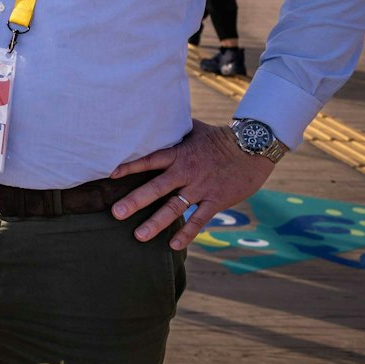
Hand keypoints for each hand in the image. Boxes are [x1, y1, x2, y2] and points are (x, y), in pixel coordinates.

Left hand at [110, 120, 275, 249]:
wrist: (254, 148)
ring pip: (175, 207)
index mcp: (178, 154)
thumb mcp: (194, 129)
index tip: (110, 175)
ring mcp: (201, 188)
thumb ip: (173, 130)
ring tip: (138, 236)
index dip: (130, 166)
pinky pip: (199, 220)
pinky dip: (187, 233)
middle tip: (116, 213)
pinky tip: (173, 245)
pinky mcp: (216, 200)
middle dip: (136, 201)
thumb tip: (152, 118)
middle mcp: (186, 172)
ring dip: (156, 223)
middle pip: (157, 188)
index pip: (150, 160)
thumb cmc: (220, 137)